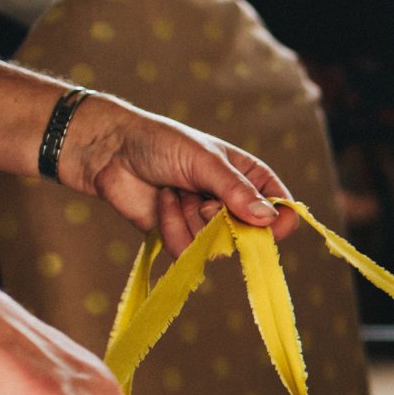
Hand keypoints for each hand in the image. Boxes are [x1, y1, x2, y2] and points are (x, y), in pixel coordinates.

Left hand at [61, 96, 298, 254]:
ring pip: (215, 247)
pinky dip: (172, 226)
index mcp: (250, 179)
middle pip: (249, 236)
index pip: (281, 210)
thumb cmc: (162, 143)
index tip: (265, 224)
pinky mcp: (180, 237)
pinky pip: (186, 251)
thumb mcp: (206, 161)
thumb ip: (237, 191)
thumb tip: (269, 219)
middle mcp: (233, 204)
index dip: (278, 222)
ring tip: (176, 191)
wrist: (112, 151)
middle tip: (202, 197)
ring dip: (191, 219)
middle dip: (221, 219)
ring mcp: (206, 224)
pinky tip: (163, 201)